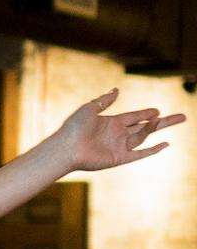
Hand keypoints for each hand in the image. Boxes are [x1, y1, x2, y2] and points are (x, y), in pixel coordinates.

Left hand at [51, 89, 184, 172]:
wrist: (66, 148)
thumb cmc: (74, 127)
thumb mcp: (90, 108)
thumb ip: (104, 100)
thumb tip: (117, 90)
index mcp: (111, 122)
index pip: (134, 117)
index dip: (146, 113)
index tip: (157, 110)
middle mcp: (117, 134)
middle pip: (145, 127)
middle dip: (163, 122)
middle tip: (182, 117)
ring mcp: (119, 147)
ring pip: (143, 137)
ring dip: (152, 128)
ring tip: (159, 120)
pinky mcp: (119, 158)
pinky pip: (139, 154)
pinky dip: (152, 149)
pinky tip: (165, 144)